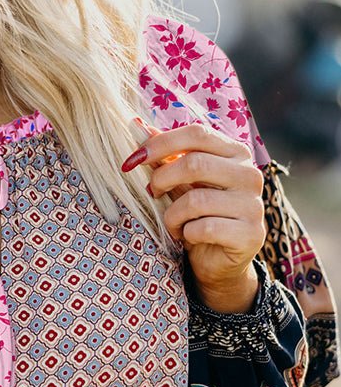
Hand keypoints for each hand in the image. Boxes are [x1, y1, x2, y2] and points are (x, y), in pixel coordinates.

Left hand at [121, 120, 266, 311]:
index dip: (160, 144)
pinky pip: (205, 228)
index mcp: (235, 153)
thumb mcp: (181, 183)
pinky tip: (188, 237)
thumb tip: (135, 126)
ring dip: (172, 215)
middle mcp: (250, 175)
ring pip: (196, 200)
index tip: (132, 160)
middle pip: (195, 163)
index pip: (197, 133)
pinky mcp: (250, 234)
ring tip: (172, 223)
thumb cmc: (197, 215)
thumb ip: (165, 156)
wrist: (218, 261)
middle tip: (152, 193)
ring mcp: (253, 205)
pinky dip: (187, 234)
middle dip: (162, 179)